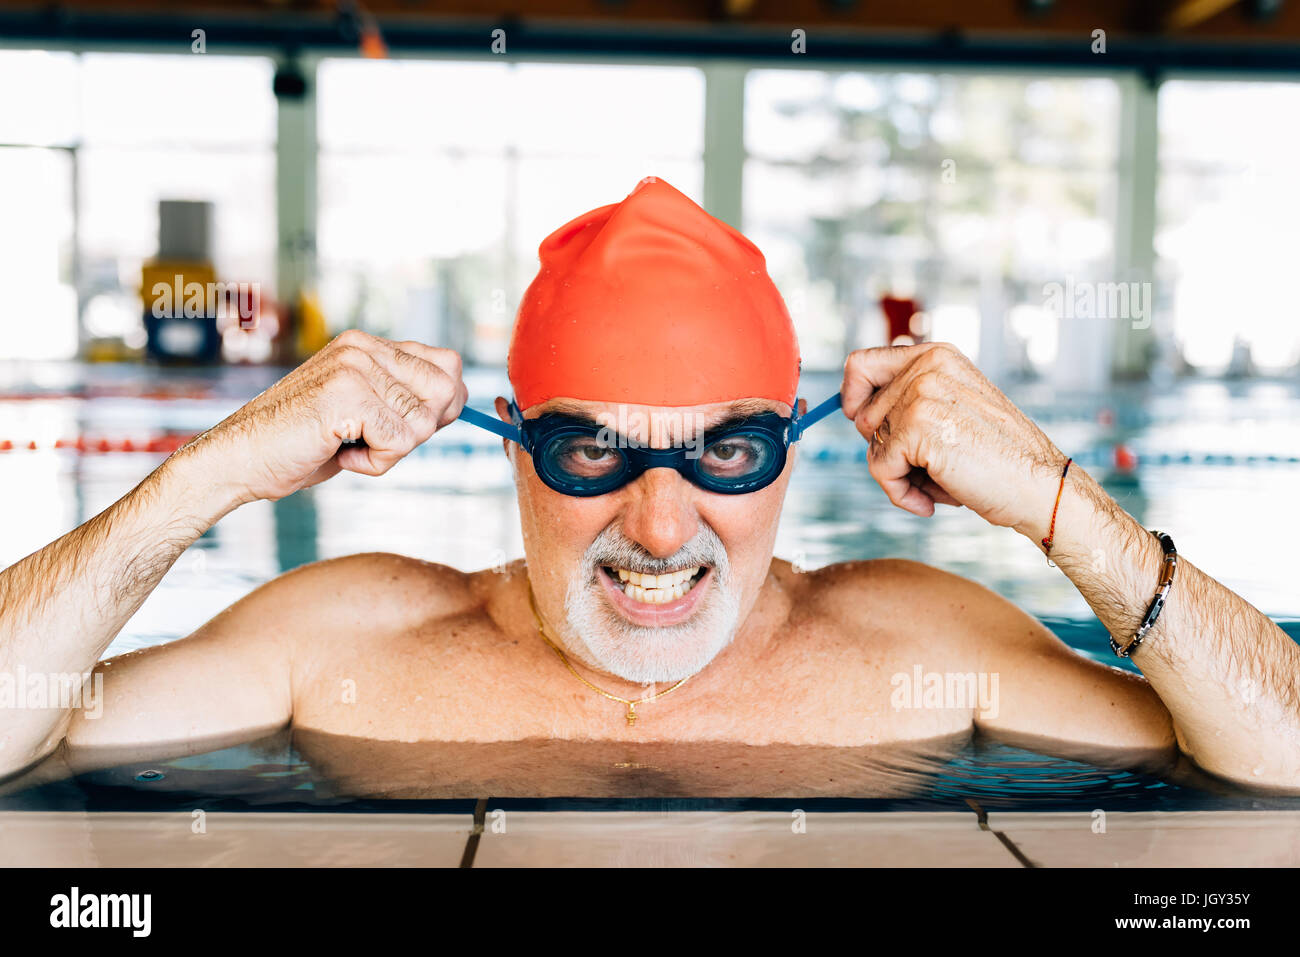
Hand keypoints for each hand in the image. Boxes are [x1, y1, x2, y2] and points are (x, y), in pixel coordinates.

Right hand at [184, 329, 467, 504]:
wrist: (238, 460)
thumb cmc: (301, 443)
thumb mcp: (362, 412)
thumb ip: (403, 398)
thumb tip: (459, 399)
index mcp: (368, 344)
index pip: (448, 364)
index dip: (441, 406)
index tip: (401, 427)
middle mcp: (363, 348)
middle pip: (446, 391)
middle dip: (419, 430)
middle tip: (372, 440)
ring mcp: (354, 368)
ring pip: (423, 423)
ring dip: (391, 452)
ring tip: (347, 446)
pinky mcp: (346, 396)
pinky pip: (399, 443)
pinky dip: (375, 463)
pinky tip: (340, 455)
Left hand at [840, 342, 1066, 531]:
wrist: (1040, 485)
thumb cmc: (997, 458)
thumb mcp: (951, 411)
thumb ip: (909, 401)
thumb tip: (852, 410)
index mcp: (936, 356)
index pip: (859, 364)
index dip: (852, 399)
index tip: (866, 426)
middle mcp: (927, 367)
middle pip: (861, 414)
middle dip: (885, 449)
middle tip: (923, 469)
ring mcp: (921, 394)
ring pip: (870, 445)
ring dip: (896, 475)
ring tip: (934, 485)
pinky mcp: (917, 428)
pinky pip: (880, 470)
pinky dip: (900, 494)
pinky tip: (930, 502)